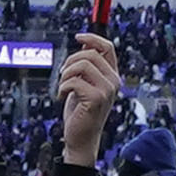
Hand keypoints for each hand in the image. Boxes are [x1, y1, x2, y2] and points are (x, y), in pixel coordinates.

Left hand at [55, 33, 120, 167]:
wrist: (81, 138)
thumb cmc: (81, 112)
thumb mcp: (84, 84)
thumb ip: (87, 66)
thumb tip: (84, 42)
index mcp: (112, 75)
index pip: (108, 47)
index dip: (92, 38)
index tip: (78, 36)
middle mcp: (113, 81)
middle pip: (90, 53)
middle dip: (70, 60)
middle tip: (63, 74)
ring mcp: (107, 90)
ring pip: (82, 64)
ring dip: (65, 74)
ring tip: (63, 86)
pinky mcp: (96, 98)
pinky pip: (74, 81)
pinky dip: (62, 87)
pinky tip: (62, 96)